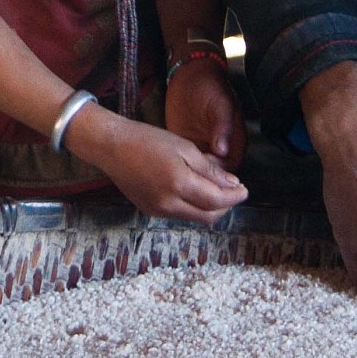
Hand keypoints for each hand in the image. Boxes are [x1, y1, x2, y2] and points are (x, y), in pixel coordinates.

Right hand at [70, 105, 247, 223]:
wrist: (112, 146)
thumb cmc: (148, 140)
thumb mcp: (184, 148)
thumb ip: (210, 169)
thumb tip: (232, 184)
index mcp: (179, 184)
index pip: (217, 200)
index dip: (235, 197)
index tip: (244, 189)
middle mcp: (169, 204)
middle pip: (209, 216)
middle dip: (225, 206)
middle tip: (232, 190)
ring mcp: (158, 211)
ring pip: (195, 217)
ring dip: (209, 208)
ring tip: (214, 188)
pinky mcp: (150, 212)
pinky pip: (180, 214)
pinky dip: (192, 206)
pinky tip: (193, 191)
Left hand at [164, 54, 244, 168]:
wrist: (191, 76)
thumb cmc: (211, 88)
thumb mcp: (220, 105)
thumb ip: (222, 127)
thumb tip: (222, 150)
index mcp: (232, 143)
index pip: (229, 170)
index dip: (217, 176)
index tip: (202, 174)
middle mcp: (218, 150)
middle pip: (212, 176)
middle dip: (200, 179)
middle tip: (184, 175)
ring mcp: (200, 147)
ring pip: (196, 172)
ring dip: (187, 175)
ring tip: (173, 172)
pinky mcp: (184, 144)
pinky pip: (182, 161)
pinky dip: (176, 165)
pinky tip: (166, 164)